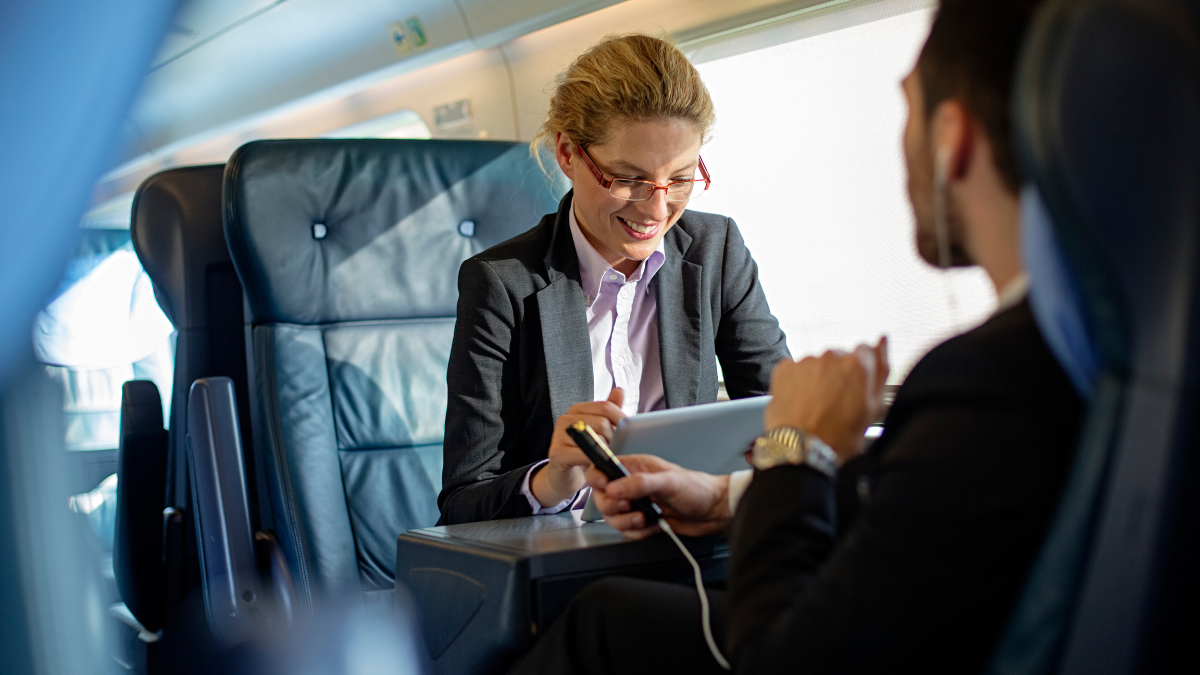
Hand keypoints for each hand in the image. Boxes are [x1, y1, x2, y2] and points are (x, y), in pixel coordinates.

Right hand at [532, 387, 625, 506]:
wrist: (563, 477)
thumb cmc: (584, 453)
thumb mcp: (599, 431)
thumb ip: (609, 412)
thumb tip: (619, 390)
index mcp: (577, 410)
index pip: (606, 407)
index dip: (621, 420)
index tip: (629, 434)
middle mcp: (565, 419)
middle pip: (602, 423)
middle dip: (615, 440)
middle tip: (618, 452)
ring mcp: (559, 435)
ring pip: (595, 438)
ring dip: (607, 452)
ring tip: (610, 459)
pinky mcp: (557, 453)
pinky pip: (585, 454)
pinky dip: (597, 462)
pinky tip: (601, 467)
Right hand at [585, 454, 730, 539]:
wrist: (715, 512)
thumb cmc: (698, 489)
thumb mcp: (669, 481)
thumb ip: (640, 483)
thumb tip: (614, 487)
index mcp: (637, 467)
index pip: (604, 468)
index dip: (598, 478)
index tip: (604, 487)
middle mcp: (633, 485)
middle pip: (603, 497)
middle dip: (612, 506)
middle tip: (628, 506)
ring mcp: (638, 504)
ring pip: (613, 516)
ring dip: (625, 522)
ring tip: (644, 519)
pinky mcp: (644, 522)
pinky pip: (627, 531)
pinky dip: (637, 533)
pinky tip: (653, 526)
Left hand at [764, 336, 888, 463]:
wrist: (800, 449)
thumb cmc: (838, 436)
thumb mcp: (872, 408)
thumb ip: (881, 369)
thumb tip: (883, 342)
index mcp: (857, 365)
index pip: (865, 352)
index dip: (860, 372)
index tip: (855, 386)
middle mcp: (831, 357)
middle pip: (839, 359)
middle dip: (838, 376)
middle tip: (835, 403)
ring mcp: (806, 362)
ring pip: (816, 365)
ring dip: (818, 379)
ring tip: (816, 407)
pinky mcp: (785, 369)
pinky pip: (795, 370)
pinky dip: (797, 382)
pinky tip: (801, 403)